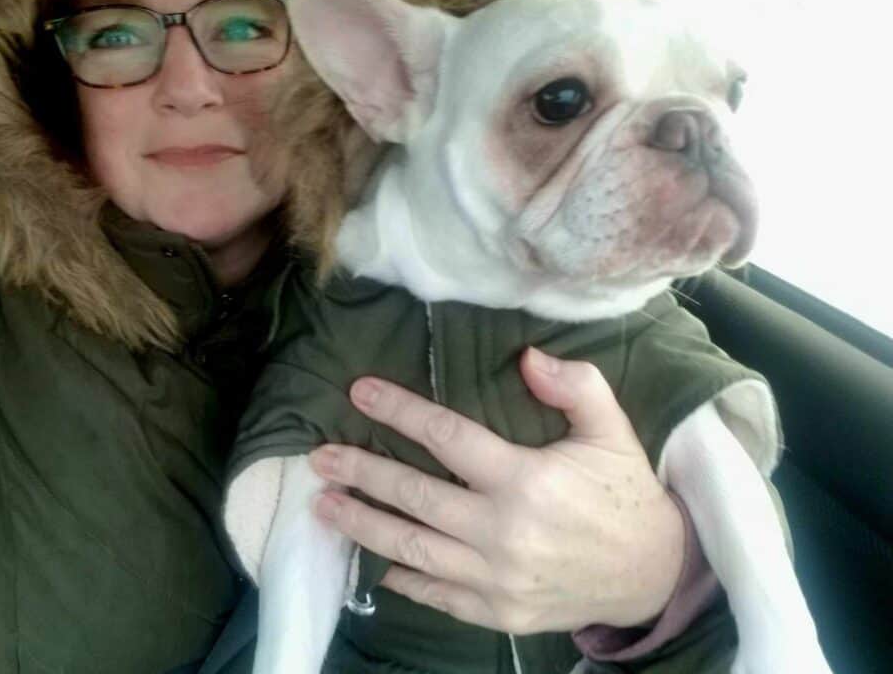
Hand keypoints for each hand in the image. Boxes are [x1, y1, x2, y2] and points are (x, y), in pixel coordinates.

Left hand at [307, 347, 684, 632]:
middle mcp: (503, 531)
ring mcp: (497, 578)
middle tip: (319, 457)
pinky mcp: (498, 613)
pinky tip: (374, 560)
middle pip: (413, 495)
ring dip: (361, 524)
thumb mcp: (612, 430)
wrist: (651, 574)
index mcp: (526, 480)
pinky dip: (402, 578)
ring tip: (323, 505)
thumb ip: (575, 386)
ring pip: (410, 547)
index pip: (446, 436)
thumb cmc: (623, 494)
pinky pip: (436, 594)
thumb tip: (527, 356)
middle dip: (360, 472)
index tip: (359, 391)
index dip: (398, 410)